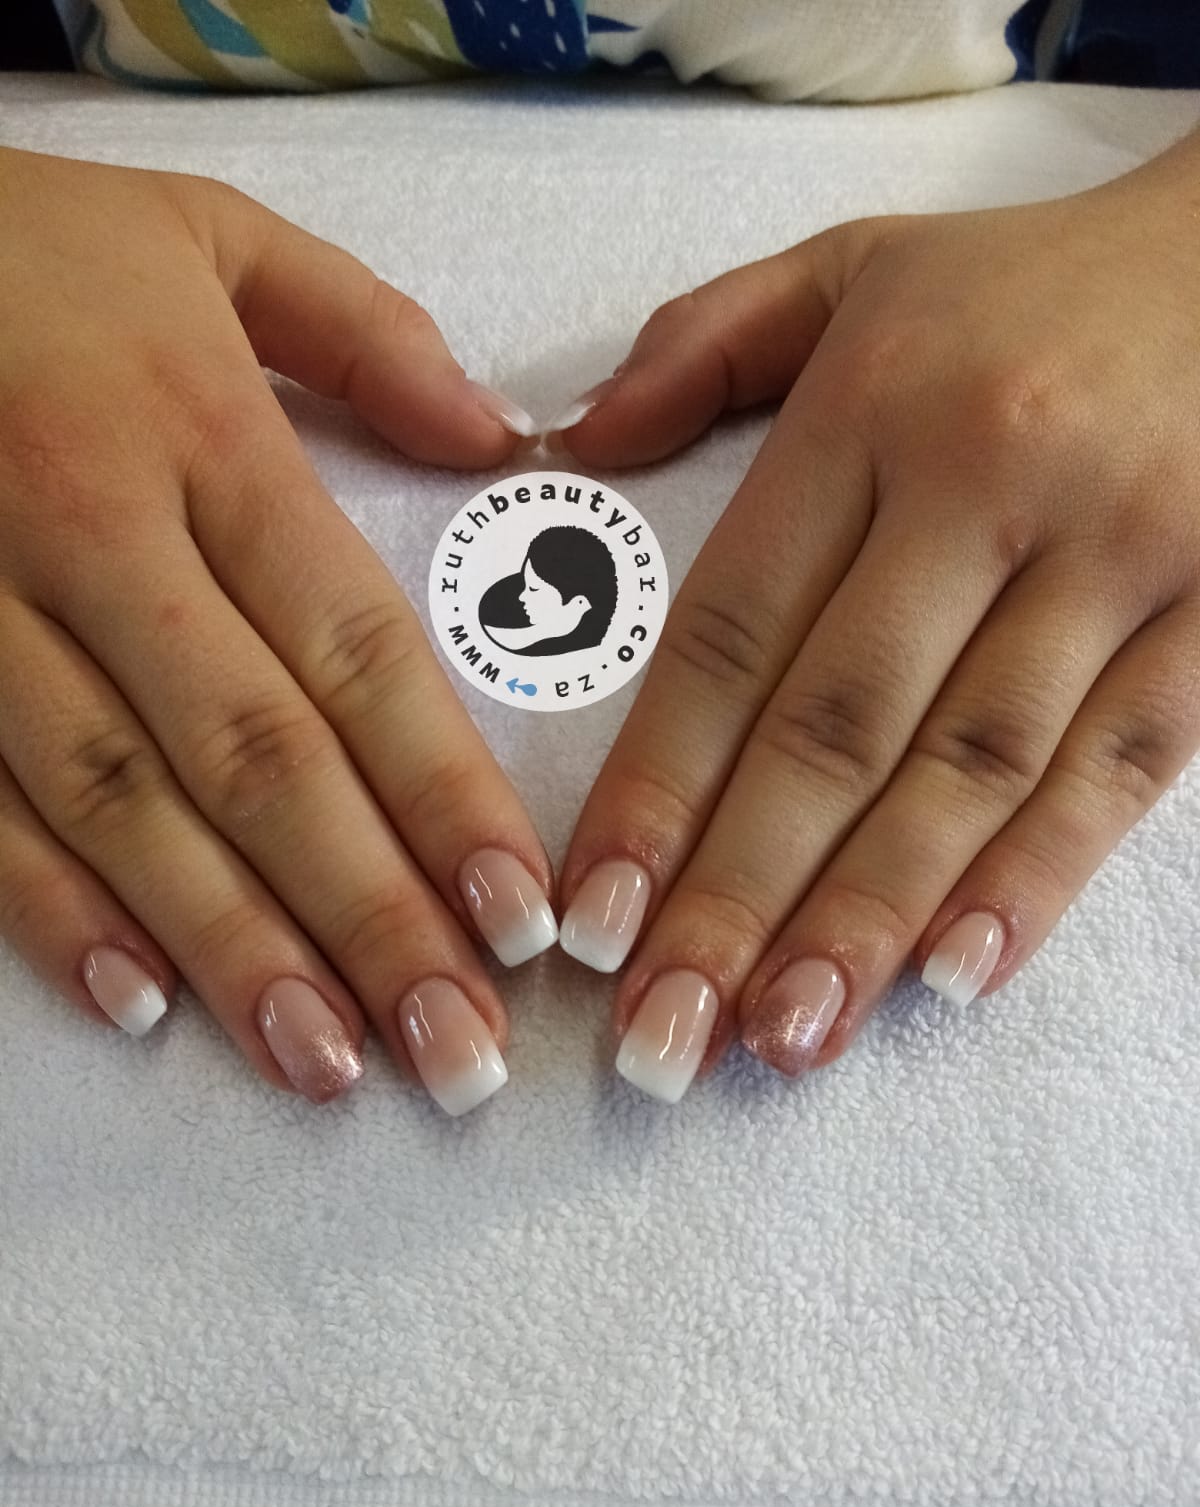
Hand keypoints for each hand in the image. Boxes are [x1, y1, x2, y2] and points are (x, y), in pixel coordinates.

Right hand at [0, 147, 553, 1112]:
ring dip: (230, 946)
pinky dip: (50, 910)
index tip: (520, 914)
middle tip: (456, 1049)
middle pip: (252, 753)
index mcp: (195, 434)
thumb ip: (366, 333)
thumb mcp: (208, 236)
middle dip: (365, 914)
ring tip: (329, 1064)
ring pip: (118, 804)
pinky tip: (140, 1005)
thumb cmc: (25, 247)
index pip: (351, 642)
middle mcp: (92, 533)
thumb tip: (506, 438)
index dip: (442, 789)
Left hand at [557, 130, 1199, 1100]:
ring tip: (783, 1039)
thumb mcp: (854, 267)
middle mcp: (987, 486)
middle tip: (662, 1035)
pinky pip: (1125, 764)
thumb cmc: (1028, 285)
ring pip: (972, 770)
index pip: (733, 632)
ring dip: (870, 917)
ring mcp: (1118, 556)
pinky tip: (955, 976)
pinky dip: (1039, 876)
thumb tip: (567, 445)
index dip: (656, 788)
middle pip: (838, 729)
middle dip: (740, 896)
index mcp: (871, 408)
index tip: (592, 917)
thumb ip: (702, 345)